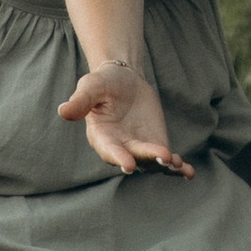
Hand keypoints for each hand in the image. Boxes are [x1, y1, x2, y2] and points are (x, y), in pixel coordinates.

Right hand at [59, 64, 192, 178]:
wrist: (124, 79)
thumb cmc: (103, 82)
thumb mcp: (91, 86)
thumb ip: (81, 101)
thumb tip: (62, 111)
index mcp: (101, 137)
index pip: (110, 151)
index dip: (119, 158)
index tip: (129, 164)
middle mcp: (120, 148)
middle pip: (135, 158)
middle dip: (149, 160)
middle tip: (164, 158)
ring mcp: (139, 149)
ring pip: (152, 163)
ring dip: (165, 165)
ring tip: (178, 164)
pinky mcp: (155, 144)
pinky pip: (166, 159)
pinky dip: (177, 167)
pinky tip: (188, 172)